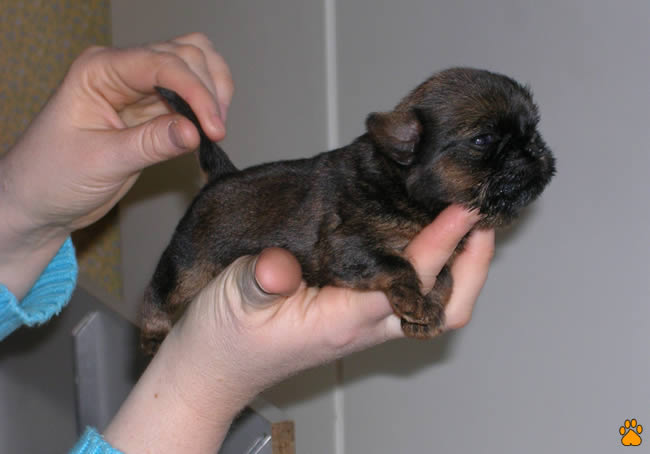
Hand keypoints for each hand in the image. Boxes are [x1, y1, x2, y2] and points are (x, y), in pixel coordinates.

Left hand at [0, 33, 232, 297]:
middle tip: (216, 130)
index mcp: (100, 71)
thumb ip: (151, 143)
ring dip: (215, 90)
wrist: (40, 203)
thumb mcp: (102, 162)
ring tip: (215, 127)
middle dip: (209, 88)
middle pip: (185, 55)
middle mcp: (123, 71)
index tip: (213, 126)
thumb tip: (195, 131)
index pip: (161, 63)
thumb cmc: (53, 177)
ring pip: (194, 67)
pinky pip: (191, 98)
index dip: (195, 91)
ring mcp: (140, 89)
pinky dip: (208, 108)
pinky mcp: (154, 112)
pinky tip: (207, 132)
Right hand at [104, 205, 493, 452]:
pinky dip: (430, 268)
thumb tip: (280, 262)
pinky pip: (409, 297)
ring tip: (465, 222)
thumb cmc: (223, 340)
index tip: (461, 209)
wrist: (212, 371)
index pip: (406, 284)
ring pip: (431, 304)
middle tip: (481, 217)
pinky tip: (424, 238)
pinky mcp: (354, 318)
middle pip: (441, 307)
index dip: (439, 246)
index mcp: (339, 322)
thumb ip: (260, 280)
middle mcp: (361, 327)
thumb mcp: (233, 299)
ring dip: (457, 267)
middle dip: (471, 266)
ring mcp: (361, 325)